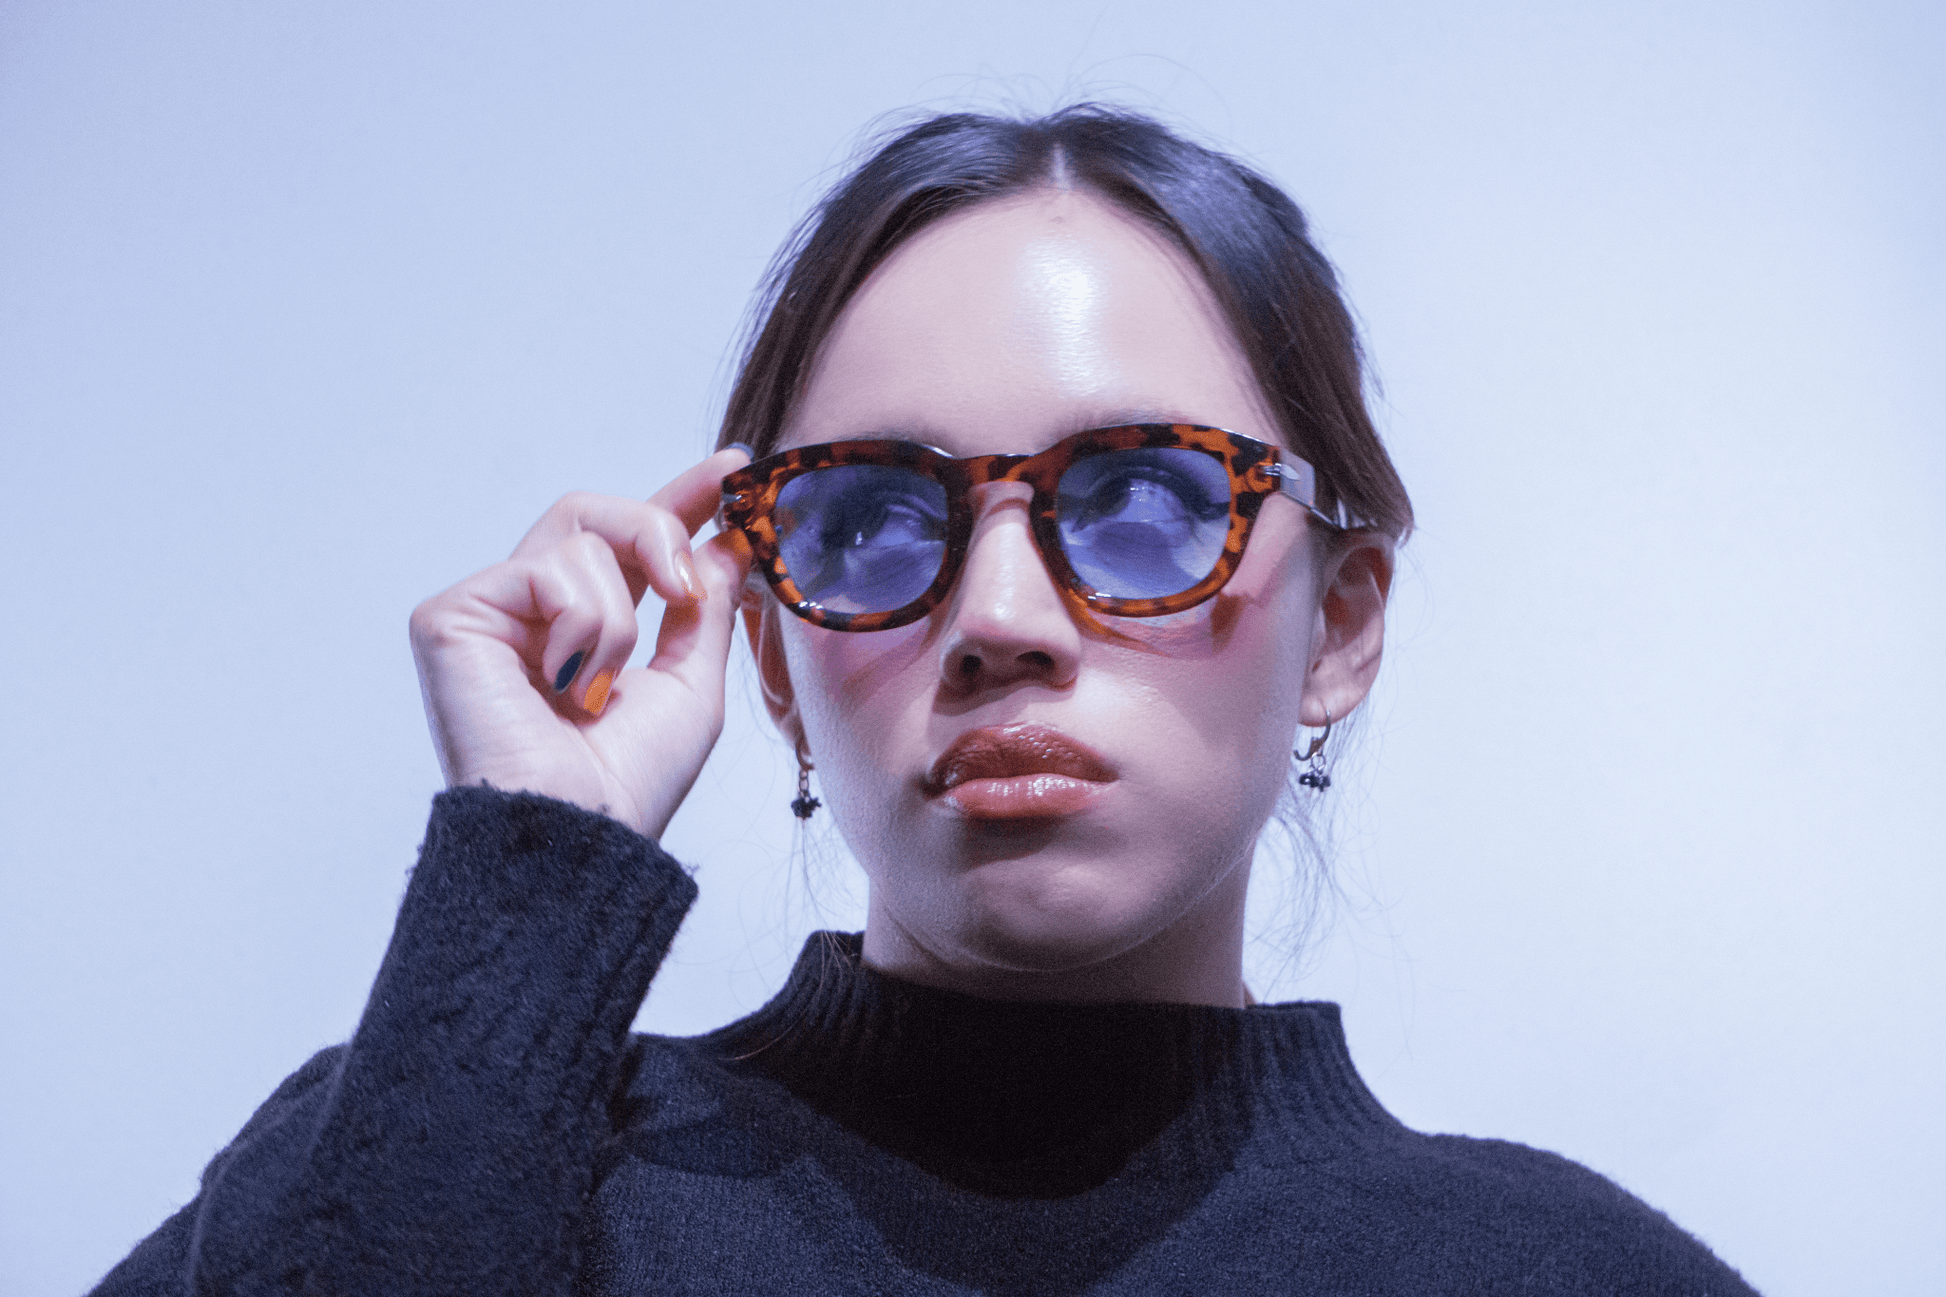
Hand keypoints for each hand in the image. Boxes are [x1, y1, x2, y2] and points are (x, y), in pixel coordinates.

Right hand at [408, 447, 752, 838]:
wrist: (581, 834)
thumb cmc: (627, 784)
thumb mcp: (692, 682)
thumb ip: (705, 607)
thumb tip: (727, 542)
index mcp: (583, 630)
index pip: (628, 544)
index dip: (677, 500)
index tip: (729, 470)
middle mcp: (530, 615)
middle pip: (595, 514)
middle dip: (656, 532)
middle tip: (683, 586)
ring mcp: (488, 613)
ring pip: (578, 535)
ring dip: (618, 615)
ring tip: (598, 688)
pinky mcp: (451, 616)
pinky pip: (546, 570)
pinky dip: (582, 628)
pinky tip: (563, 686)